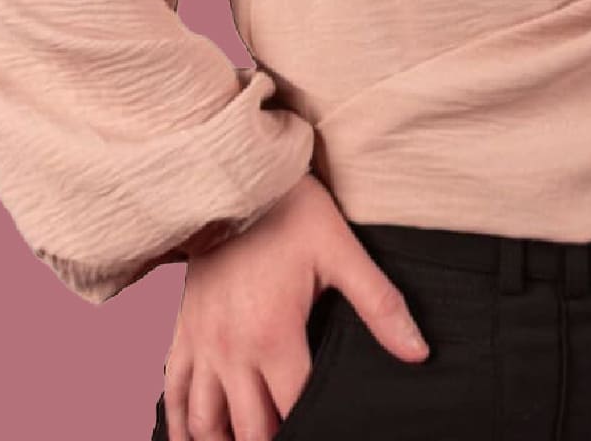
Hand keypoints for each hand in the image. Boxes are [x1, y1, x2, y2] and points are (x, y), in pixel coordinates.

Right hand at [158, 170, 429, 439]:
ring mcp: (201, 342)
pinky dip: (182, 422)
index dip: (316, 430)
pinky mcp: (182, 329)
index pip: (295, 411)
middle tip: (293, 440)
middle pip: (250, 429)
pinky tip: (194, 437)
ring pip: (205, 422)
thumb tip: (418, 351)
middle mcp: (231, 348)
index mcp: (273, 335)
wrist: (232, 176)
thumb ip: (380, 304)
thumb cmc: (290, 211)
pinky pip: (173, 391)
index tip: (329, 431)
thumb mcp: (341, 251)